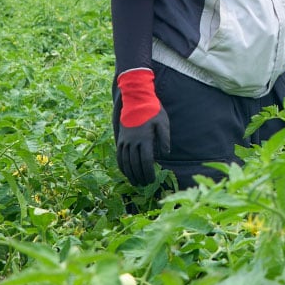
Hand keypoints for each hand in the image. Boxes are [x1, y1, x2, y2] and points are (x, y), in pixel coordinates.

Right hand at [115, 69, 170, 185]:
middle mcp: (132, 142)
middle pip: (135, 164)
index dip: (148, 172)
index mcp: (145, 139)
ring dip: (130, 174)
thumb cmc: (153, 111)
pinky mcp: (120, 139)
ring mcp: (124, 141)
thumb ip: (164, 139)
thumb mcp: (163, 123)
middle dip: (140, 176)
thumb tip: (165, 154)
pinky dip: (121, 166)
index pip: (146, 161)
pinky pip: (119, 156)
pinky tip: (125, 172)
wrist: (135, 100)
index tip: (152, 180)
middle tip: (145, 184)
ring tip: (136, 182)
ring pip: (125, 162)